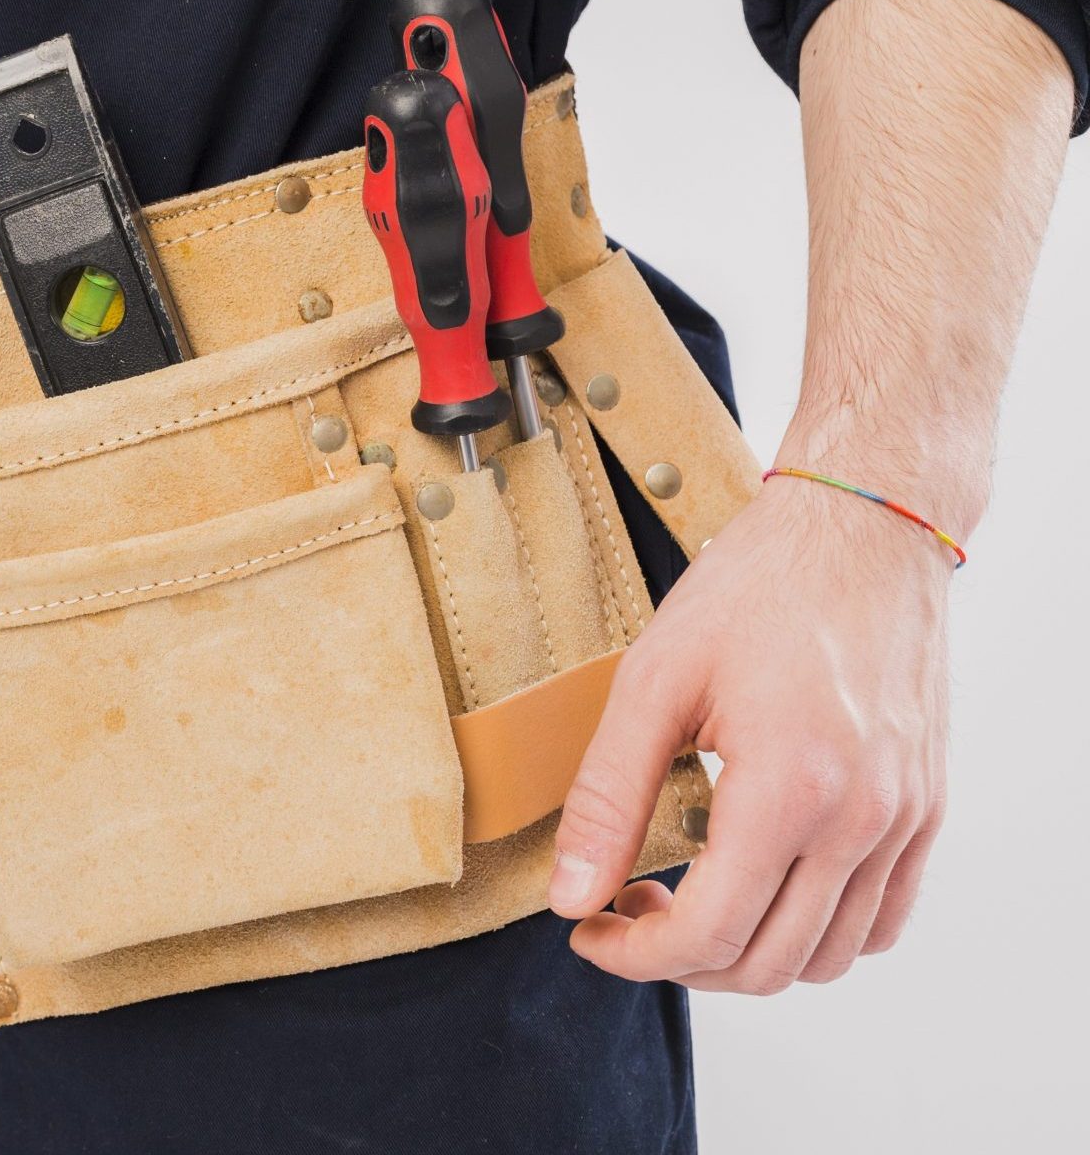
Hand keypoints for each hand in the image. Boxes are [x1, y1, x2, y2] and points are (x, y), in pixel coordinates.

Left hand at [548, 476, 950, 992]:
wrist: (861, 531)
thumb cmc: (758, 589)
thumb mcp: (652, 682)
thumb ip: (606, 799)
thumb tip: (569, 894)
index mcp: (791, 788)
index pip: (709, 933)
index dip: (633, 954)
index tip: (587, 928)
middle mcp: (862, 819)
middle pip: (767, 962)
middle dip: (679, 961)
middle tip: (624, 910)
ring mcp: (904, 819)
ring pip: (828, 955)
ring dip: (746, 954)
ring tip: (686, 899)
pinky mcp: (925, 809)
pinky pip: (882, 919)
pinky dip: (817, 933)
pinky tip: (760, 887)